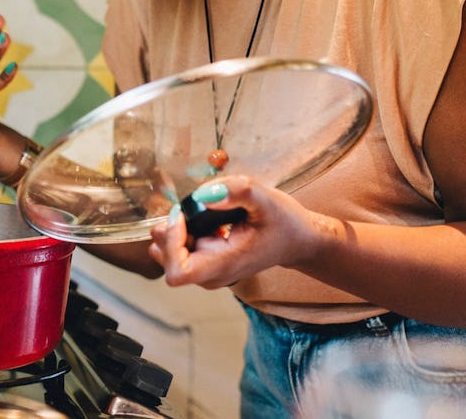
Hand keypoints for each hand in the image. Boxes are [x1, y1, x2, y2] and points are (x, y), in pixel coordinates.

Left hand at [148, 175, 320, 288]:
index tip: (184, 216)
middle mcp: (212, 274)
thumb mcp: (266, 199)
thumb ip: (237, 191)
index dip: (171, 243)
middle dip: (169, 232)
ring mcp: (208, 271)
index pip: (178, 271)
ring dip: (172, 231)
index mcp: (225, 265)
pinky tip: (197, 218)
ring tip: (194, 213)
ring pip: (167, 256)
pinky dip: (178, 232)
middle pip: (167, 262)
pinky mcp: (205, 262)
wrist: (298, 240)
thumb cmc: (284, 222)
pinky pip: (176, 250)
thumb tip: (203, 193)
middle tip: (188, 208)